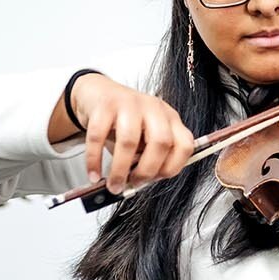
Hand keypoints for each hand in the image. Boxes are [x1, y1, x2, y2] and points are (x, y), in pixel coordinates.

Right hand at [56, 74, 194, 193]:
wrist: (97, 94)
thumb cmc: (123, 121)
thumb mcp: (145, 136)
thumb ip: (149, 157)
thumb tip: (142, 184)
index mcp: (169, 118)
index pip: (185, 145)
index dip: (172, 167)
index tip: (155, 180)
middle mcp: (153, 108)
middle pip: (161, 142)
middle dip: (147, 171)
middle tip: (133, 184)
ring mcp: (129, 103)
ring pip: (129, 140)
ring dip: (120, 170)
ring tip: (113, 184)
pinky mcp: (104, 105)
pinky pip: (98, 136)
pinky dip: (94, 160)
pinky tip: (94, 173)